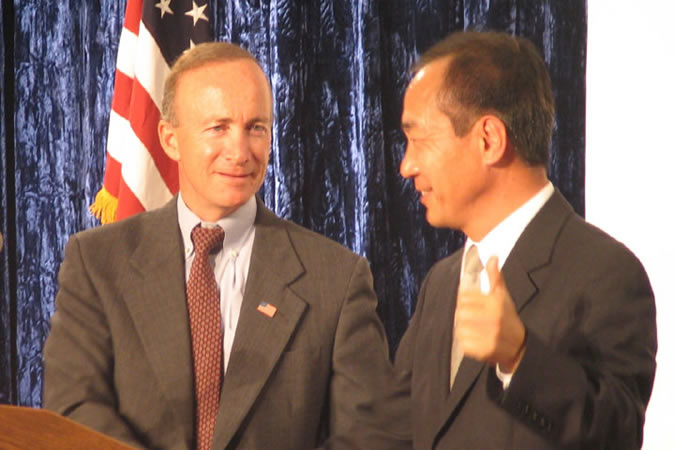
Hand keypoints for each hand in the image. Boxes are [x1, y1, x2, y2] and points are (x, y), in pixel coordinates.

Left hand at [454, 256, 525, 372]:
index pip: (464, 297)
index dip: (465, 300)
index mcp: (496, 303)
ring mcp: (489, 336)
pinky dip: (467, 343)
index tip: (471, 304)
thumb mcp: (503, 296)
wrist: (520, 347)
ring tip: (475, 329)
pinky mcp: (484, 350)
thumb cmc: (508, 317)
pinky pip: (464, 344)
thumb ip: (495, 276)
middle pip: (460, 313)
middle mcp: (493, 319)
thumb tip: (492, 256)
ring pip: (460, 328)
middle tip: (472, 318)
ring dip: (464, 329)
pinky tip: (477, 340)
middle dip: (464, 315)